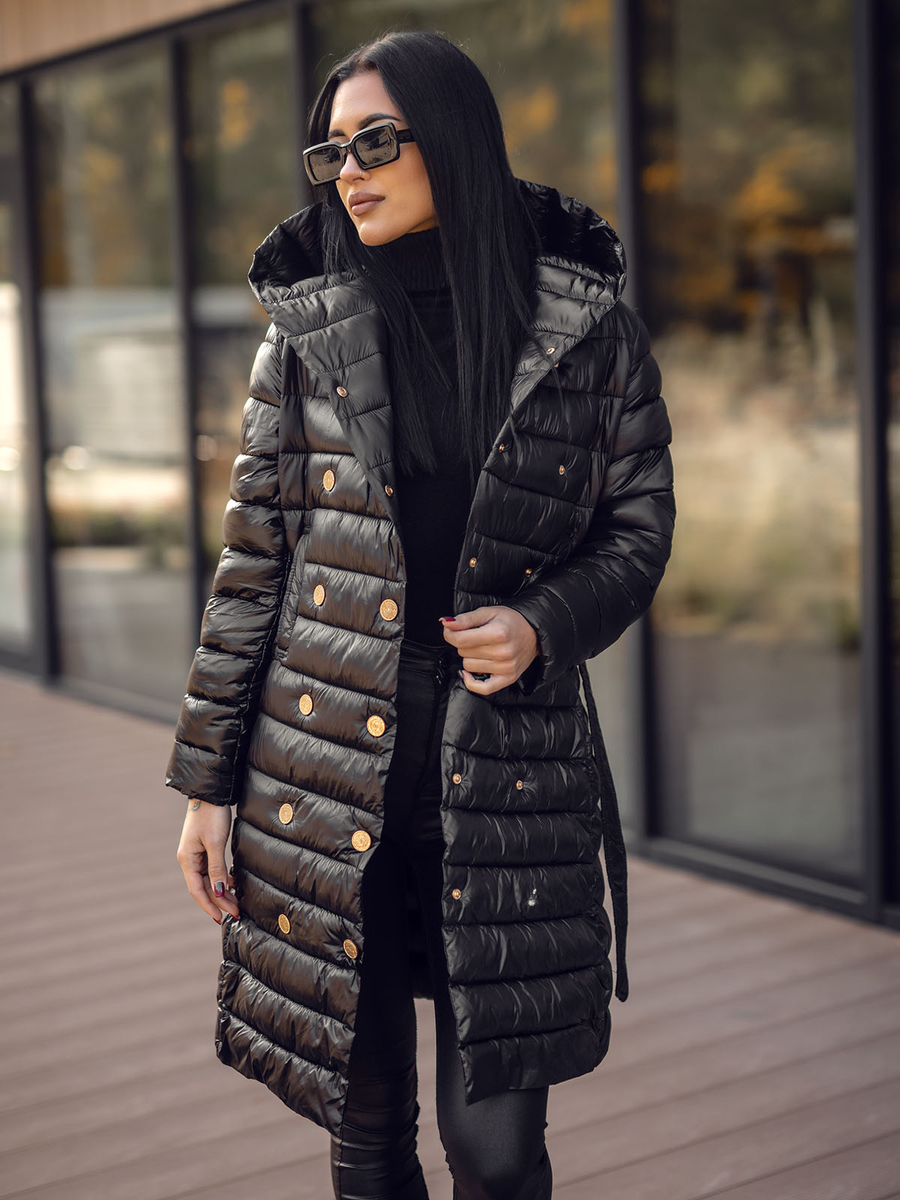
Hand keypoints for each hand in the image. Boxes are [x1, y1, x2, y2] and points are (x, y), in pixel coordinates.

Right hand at [176, 799, 239, 924]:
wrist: (209, 792)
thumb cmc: (211, 815)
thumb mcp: (216, 842)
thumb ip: (217, 868)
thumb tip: (219, 892)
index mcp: (187, 860)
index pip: (198, 891)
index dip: (210, 906)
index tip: (222, 919)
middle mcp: (189, 859)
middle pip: (204, 887)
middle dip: (220, 902)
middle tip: (236, 913)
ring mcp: (196, 853)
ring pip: (209, 879)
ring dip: (222, 891)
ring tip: (237, 903)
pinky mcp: (204, 847)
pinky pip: (212, 869)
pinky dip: (222, 878)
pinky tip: (233, 883)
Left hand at [439, 606, 538, 695]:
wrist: (534, 633)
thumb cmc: (510, 621)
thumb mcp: (488, 612)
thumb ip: (465, 619)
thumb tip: (446, 624)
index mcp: (498, 633)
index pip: (459, 639)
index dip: (450, 634)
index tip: (452, 630)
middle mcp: (503, 652)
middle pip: (463, 652)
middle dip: (464, 643)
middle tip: (476, 637)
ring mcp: (506, 667)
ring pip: (468, 667)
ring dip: (471, 658)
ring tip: (484, 649)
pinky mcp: (508, 679)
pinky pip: (482, 688)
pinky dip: (471, 681)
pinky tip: (470, 673)